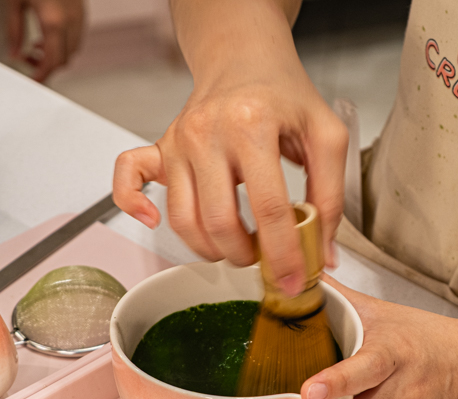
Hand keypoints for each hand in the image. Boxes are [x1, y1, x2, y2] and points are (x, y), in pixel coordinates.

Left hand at [7, 0, 84, 81]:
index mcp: (53, 22)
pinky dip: (64, 45)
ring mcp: (78, 17)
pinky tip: (50, 35)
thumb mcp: (16, 2)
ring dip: (56, 55)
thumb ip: (14, 31)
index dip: (42, 75)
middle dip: (47, 67)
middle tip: (28, 61)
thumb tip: (14, 54)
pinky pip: (77, 38)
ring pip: (73, 51)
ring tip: (37, 47)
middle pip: (63, 60)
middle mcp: (70, 22)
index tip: (34, 81)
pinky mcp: (81, 12)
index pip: (52, 62)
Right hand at [113, 3, 347, 296]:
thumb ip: (331, 195)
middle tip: (263, 260)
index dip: (283, 253)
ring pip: (181, 218)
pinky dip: (132, 205)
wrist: (244, 57)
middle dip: (245, 256)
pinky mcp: (159, 147)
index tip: (294, 281)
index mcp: (252, 125)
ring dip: (209, 248)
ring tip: (235, 248)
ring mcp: (178, 141)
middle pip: (219, 221)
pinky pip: (126, 178)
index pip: (269, 207)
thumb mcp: (325, 135)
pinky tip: (153, 222)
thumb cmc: (284, 95)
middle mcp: (207, 132)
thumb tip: (323, 253)